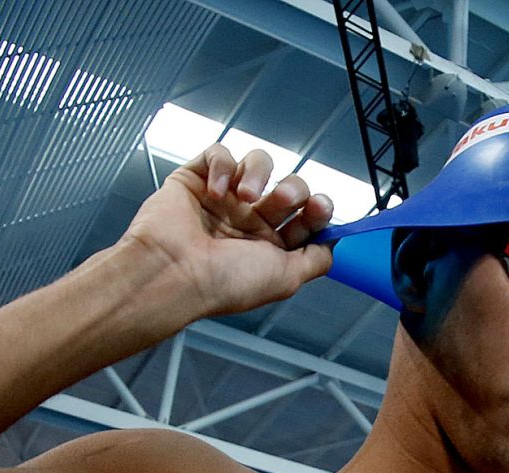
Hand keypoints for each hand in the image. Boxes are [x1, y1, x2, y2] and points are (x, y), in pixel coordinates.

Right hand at [121, 144, 335, 318]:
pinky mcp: (195, 180)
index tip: (319, 208)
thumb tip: (334, 243)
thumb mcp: (286, 279)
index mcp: (268, 248)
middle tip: (284, 200)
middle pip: (288, 188)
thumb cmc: (222, 283)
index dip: (317, 209)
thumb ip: (316, 260)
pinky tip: (218, 191)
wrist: (174, 273)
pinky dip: (222, 166)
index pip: (304, 218)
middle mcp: (247, 223)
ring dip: (260, 174)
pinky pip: (218, 154)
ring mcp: (222, 200)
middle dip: (293, 190)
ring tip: (247, 196)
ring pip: (258, 164)